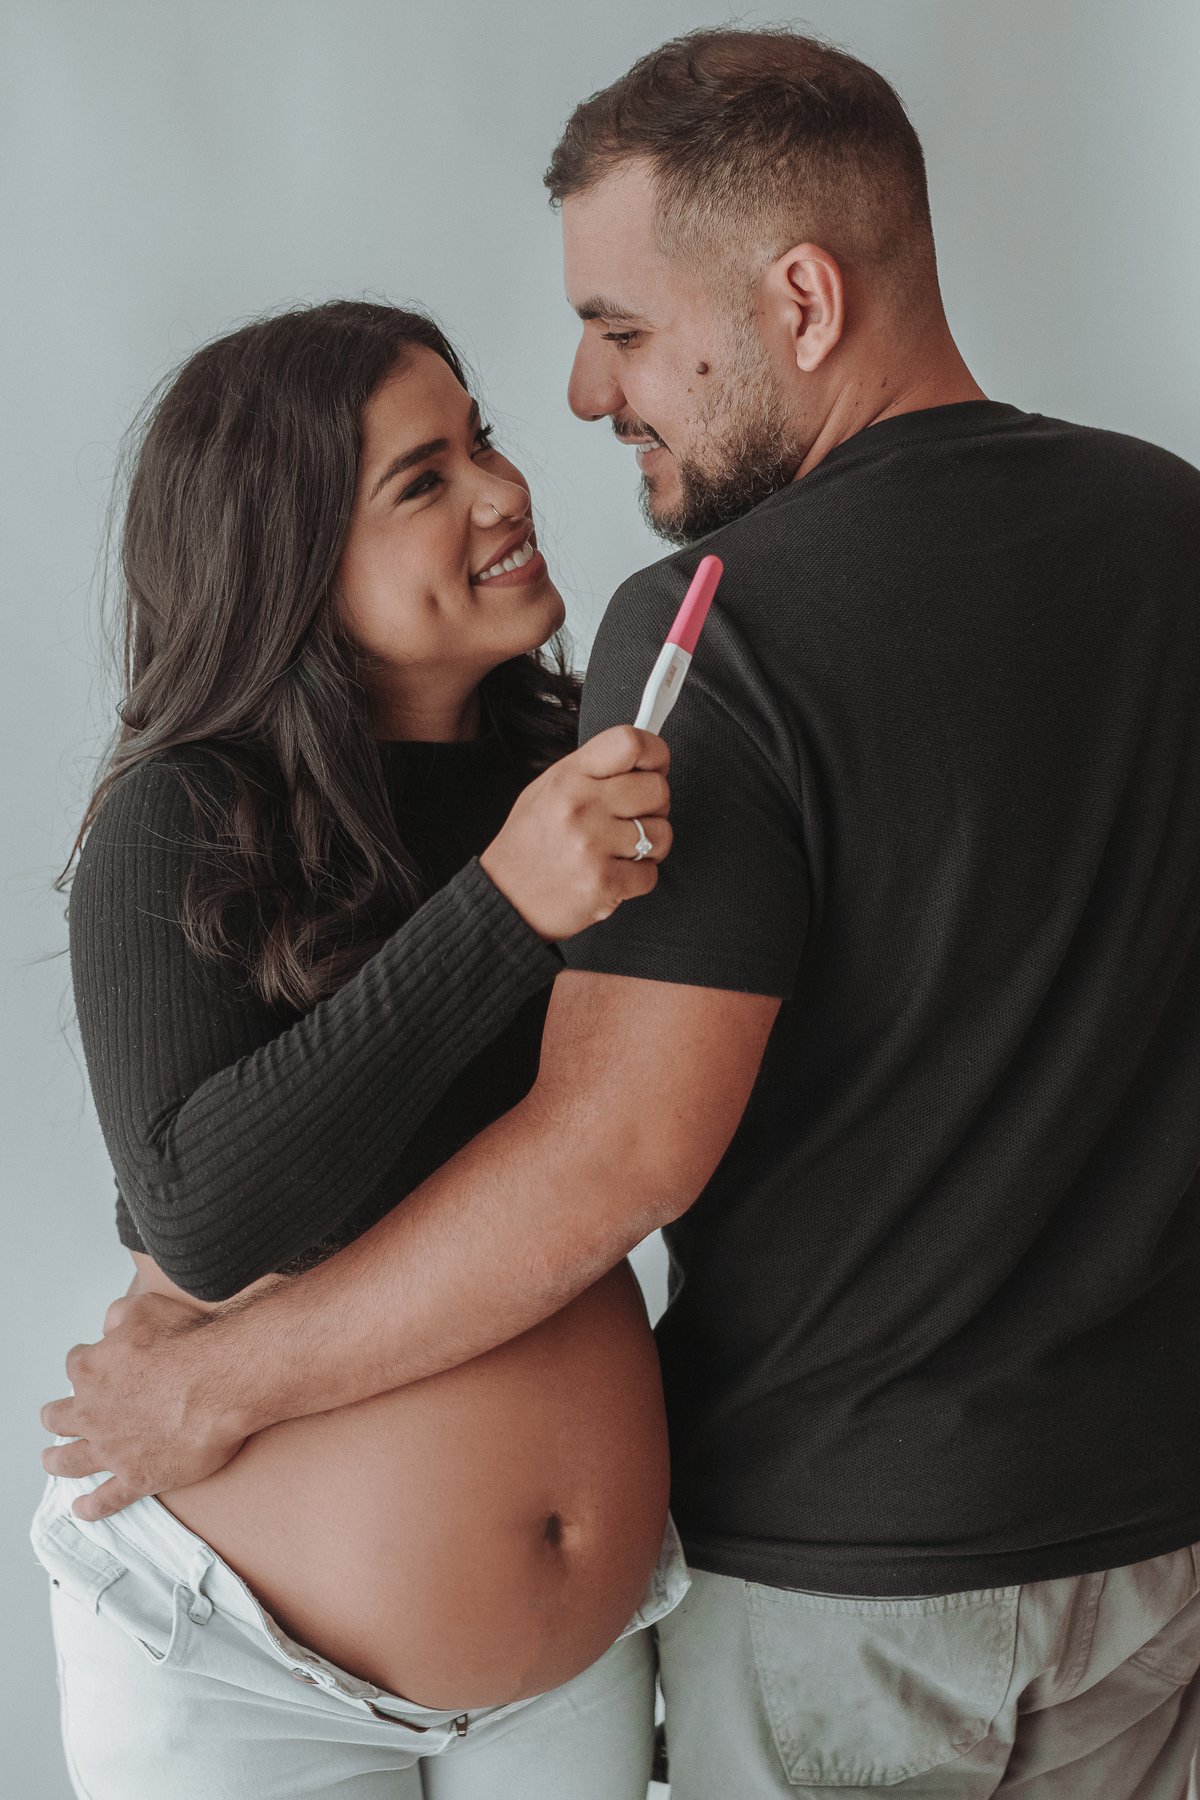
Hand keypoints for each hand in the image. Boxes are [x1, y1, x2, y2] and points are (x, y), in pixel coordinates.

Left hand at [40, 1291, 247, 1520]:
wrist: (219, 1382)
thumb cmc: (188, 1342)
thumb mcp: (146, 1307)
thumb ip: (119, 1315)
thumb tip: (108, 1326)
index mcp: (91, 1371)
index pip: (75, 1364)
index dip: (86, 1362)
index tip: (97, 1363)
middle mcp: (92, 1413)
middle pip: (58, 1417)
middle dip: (56, 1415)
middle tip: (57, 1416)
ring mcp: (111, 1449)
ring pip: (69, 1461)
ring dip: (56, 1461)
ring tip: (51, 1462)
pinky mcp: (136, 1477)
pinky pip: (106, 1500)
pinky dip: (91, 1507)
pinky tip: (81, 1508)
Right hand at [480, 725, 672, 939]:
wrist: (506, 899)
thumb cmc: (528, 846)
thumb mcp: (547, 790)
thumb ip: (592, 771)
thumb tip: (641, 760)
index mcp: (568, 777)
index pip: (630, 743)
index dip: (655, 754)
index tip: (656, 767)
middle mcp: (581, 806)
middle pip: (657, 789)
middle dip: (654, 807)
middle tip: (632, 819)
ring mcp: (592, 845)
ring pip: (662, 833)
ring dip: (649, 846)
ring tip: (619, 851)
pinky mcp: (603, 882)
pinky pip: (651, 873)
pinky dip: (638, 878)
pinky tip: (613, 873)